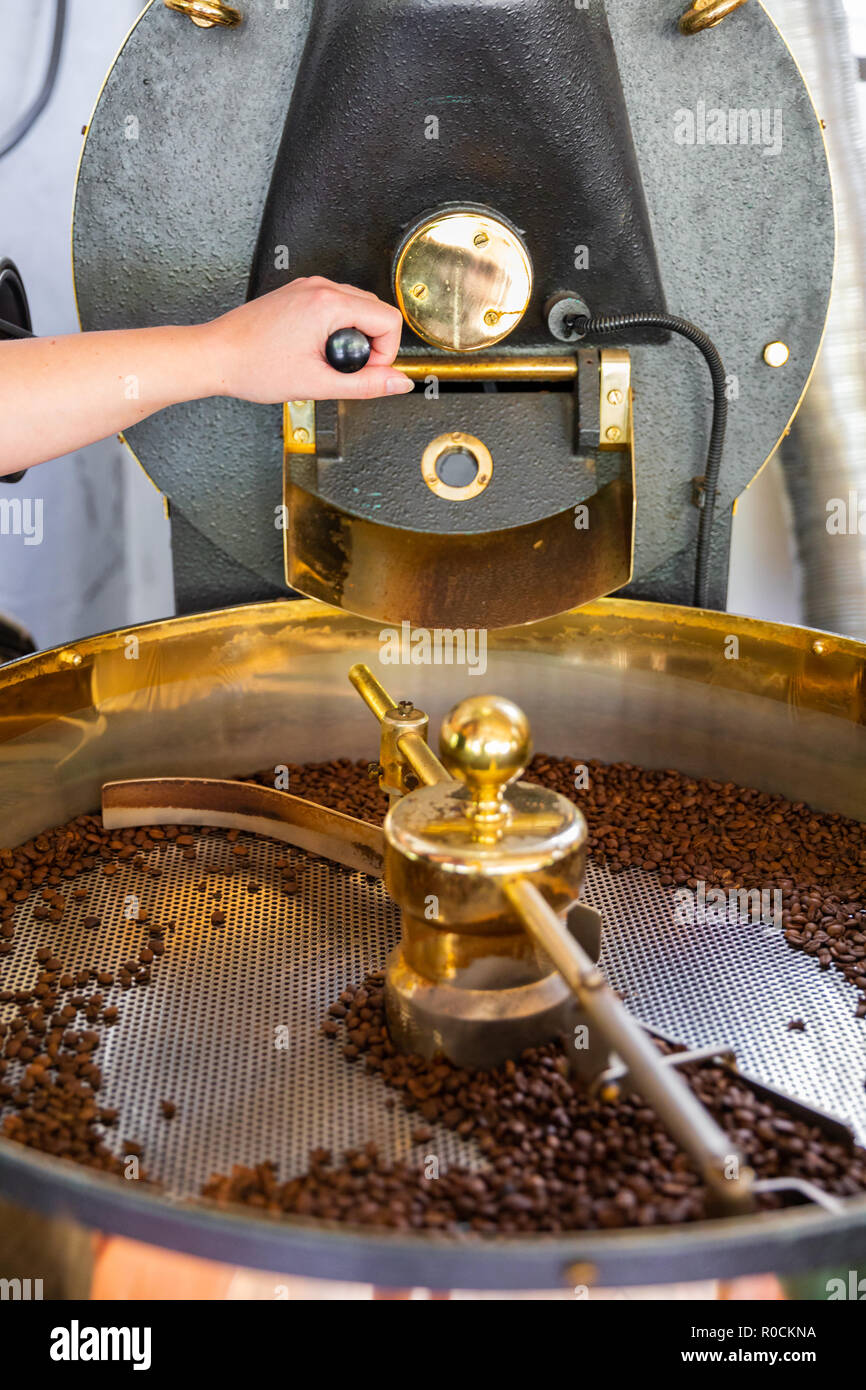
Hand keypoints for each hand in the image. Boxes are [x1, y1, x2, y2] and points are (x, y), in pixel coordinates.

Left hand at [202, 276, 413, 402]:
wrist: (216, 356)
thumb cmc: (253, 366)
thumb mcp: (318, 383)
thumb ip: (365, 384)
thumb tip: (399, 383)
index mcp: (328, 304)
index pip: (389, 320)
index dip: (386, 353)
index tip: (365, 371)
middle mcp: (320, 287)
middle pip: (376, 310)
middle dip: (372, 344)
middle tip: (346, 368)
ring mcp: (308, 286)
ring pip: (357, 306)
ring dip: (354, 335)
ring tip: (328, 359)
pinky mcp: (298, 292)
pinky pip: (335, 305)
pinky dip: (336, 327)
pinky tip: (315, 348)